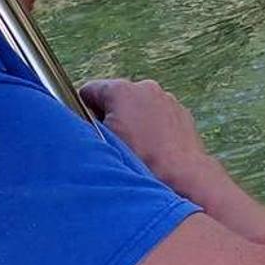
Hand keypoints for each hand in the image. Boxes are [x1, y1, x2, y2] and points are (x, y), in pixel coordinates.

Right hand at [81, 78, 212, 187]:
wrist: (184, 177)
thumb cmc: (141, 162)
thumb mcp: (101, 144)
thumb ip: (86, 126)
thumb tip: (80, 122)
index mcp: (122, 91)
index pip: (89, 91)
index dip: (82, 111)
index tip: (86, 129)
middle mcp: (146, 87)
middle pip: (115, 99)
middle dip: (110, 118)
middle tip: (110, 144)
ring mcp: (167, 99)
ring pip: (138, 108)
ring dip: (133, 123)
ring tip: (133, 150)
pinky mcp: (181, 113)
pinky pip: (158, 117)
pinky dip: (152, 128)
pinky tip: (152, 150)